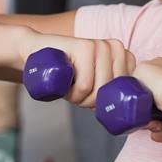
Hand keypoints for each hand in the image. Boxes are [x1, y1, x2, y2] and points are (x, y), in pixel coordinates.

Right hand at [15, 29, 136, 109]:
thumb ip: (111, 91)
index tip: (88, 93)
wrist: (34, 51)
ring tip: (69, 87)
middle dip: (89, 102)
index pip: (125, 92)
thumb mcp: (93, 82)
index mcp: (123, 55)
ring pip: (97, 91)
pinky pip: (85, 85)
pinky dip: (72, 93)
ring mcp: (100, 45)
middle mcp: (115, 47)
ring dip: (78, 98)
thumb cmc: (65, 72)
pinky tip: (64, 83)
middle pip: (110, 93)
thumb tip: (127, 116)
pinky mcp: (84, 46)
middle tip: (74, 92)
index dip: (104, 101)